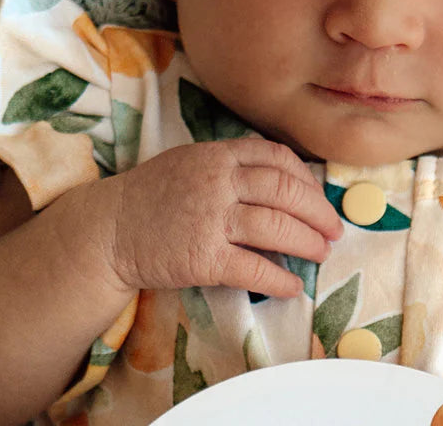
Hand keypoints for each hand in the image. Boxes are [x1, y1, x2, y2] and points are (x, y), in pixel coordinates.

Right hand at [104, 139, 342, 296]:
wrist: (109, 230)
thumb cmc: (153, 196)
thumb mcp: (192, 162)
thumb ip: (233, 164)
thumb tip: (285, 178)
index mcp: (218, 155)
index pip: (277, 158)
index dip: (306, 179)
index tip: (318, 197)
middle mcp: (217, 182)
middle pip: (284, 191)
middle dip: (317, 212)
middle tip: (334, 230)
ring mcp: (210, 219)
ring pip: (275, 228)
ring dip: (306, 243)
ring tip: (322, 254)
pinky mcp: (201, 258)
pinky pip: (252, 268)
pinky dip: (278, 279)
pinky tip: (291, 286)